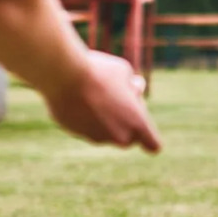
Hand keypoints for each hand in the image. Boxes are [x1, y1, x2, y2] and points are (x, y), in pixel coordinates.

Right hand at [44, 51, 161, 153]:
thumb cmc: (100, 72)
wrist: (65, 75)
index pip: (153, 145)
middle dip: (125, 121)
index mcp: (137, 124)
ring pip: (104, 131)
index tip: (140, 119)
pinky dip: (84, 114)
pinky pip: (84, 125)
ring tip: (94, 91)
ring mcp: (95, 137)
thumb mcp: (124, 71)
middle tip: (117, 96)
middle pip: (128, 138)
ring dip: (104, 116)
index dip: (149, 135)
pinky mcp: (74, 132)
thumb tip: (134, 90)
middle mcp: (118, 136)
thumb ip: (132, 86)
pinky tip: (77, 94)